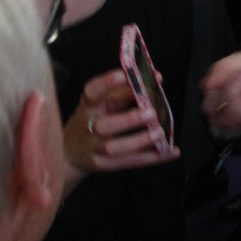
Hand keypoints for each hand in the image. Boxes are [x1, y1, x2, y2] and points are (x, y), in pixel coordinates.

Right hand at [63, 69, 178, 188]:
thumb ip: (127, 90)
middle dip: (128, 119)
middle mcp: (88, 126)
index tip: (125, 75)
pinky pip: (129, 162)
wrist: (69, 153)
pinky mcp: (102, 165)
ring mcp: (93, 148)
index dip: (107, 82)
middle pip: (104, 125)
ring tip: (160, 133)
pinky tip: (171, 151)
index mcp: (88, 105)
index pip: (92, 92)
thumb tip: (157, 77)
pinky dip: (152, 158)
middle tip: (151, 113)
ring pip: (115, 148)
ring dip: (139, 140)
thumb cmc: (93, 120)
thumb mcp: (101, 103)